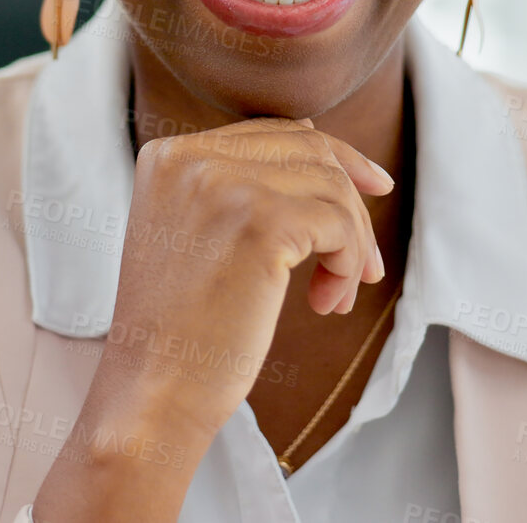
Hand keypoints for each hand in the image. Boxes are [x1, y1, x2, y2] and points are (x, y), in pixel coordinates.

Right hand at [32, 116, 393, 519]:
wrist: (152, 392)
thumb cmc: (181, 327)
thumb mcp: (192, 232)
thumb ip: (239, 183)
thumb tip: (322, 142)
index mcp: (168, 155)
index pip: (274, 133)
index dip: (334, 158)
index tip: (374, 187)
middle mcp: (190, 158)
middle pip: (311, 153)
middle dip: (352, 205)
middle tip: (365, 266)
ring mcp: (224, 186)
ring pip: (332, 190)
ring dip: (351, 246)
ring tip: (333, 297)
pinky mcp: (261, 224)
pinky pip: (339, 226)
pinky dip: (347, 265)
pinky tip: (325, 302)